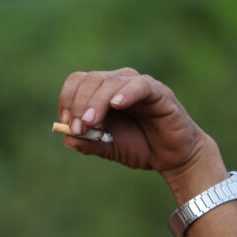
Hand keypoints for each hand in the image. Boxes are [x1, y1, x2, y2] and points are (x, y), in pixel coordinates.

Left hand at [57, 68, 207, 173]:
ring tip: (90, 122)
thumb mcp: (109, 148)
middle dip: (78, 103)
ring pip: (110, 82)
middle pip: (90, 79)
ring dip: (96, 102)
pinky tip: (117, 105)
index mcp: (102, 92)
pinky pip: (140, 85)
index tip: (64, 123)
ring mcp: (138, 85)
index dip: (67, 99)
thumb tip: (66, 138)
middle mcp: (118, 83)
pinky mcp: (158, 92)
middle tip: (77, 127)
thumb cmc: (139, 147)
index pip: (78, 82)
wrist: (171, 157)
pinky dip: (126, 93)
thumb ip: (89, 144)